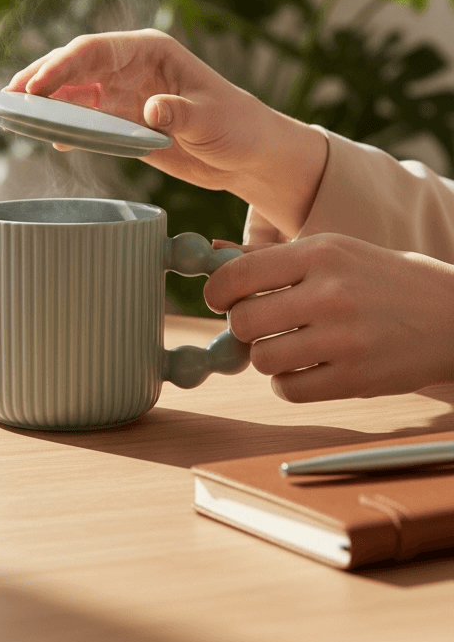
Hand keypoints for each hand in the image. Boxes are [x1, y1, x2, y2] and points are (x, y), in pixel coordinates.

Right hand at [6, 29, 326, 237]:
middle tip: (8, 97)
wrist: (250, 157)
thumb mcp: (211, 120)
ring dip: (44, 102)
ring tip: (12, 115)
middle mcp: (131, 67)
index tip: (36, 86)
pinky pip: (84, 119)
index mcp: (150, 51)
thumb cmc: (238, 127)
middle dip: (40, 79)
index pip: (94, 50)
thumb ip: (180, 113)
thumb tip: (152, 108)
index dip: (60, 65)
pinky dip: (63, 126)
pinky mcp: (124, 121)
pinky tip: (45, 136)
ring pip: (73, 91)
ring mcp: (125, 94)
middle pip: (74, 66)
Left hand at [204, 234, 453, 400]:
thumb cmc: (379, 279)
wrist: (449, 314)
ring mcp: (344, 339)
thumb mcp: (332, 251)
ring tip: (288, 345)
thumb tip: (212, 255)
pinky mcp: (355, 379)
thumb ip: (270, 257)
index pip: (239, 274)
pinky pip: (288, 389)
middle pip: (244, 321)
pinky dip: (287, 382)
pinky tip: (306, 367)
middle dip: (242, 326)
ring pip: (262, 358)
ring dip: (265, 356)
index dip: (217, 291)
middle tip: (258, 324)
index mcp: (321, 253)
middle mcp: (331, 293)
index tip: (219, 299)